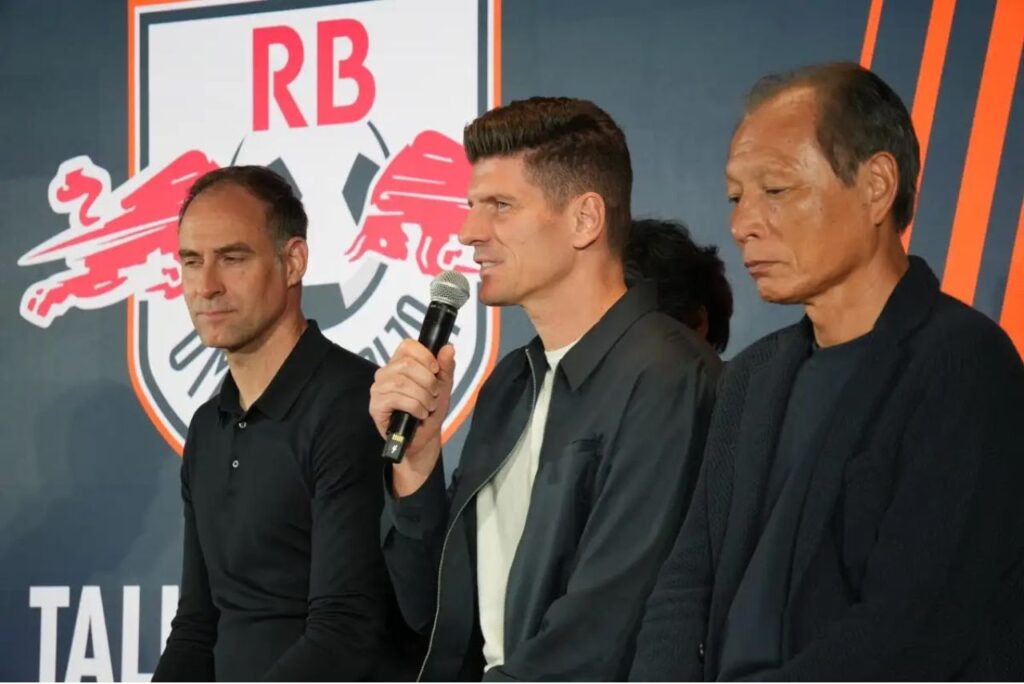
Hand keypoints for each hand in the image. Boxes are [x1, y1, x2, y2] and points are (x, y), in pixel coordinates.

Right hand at [369, 340, 455, 495]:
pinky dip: (415, 407)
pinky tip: (419, 414)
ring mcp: (378, 389)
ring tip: (427, 407)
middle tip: (433, 395)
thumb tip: (448, 347)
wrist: (424, 438)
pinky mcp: (375, 405)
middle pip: (407, 364)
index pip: (407, 345)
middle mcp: (385, 372)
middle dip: (428, 381)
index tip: (435, 370)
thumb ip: (446, 367)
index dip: (425, 356)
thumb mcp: (443, 387)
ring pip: (402, 382)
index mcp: (400, 363)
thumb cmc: (430, 410)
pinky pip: (396, 398)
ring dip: (422, 397)